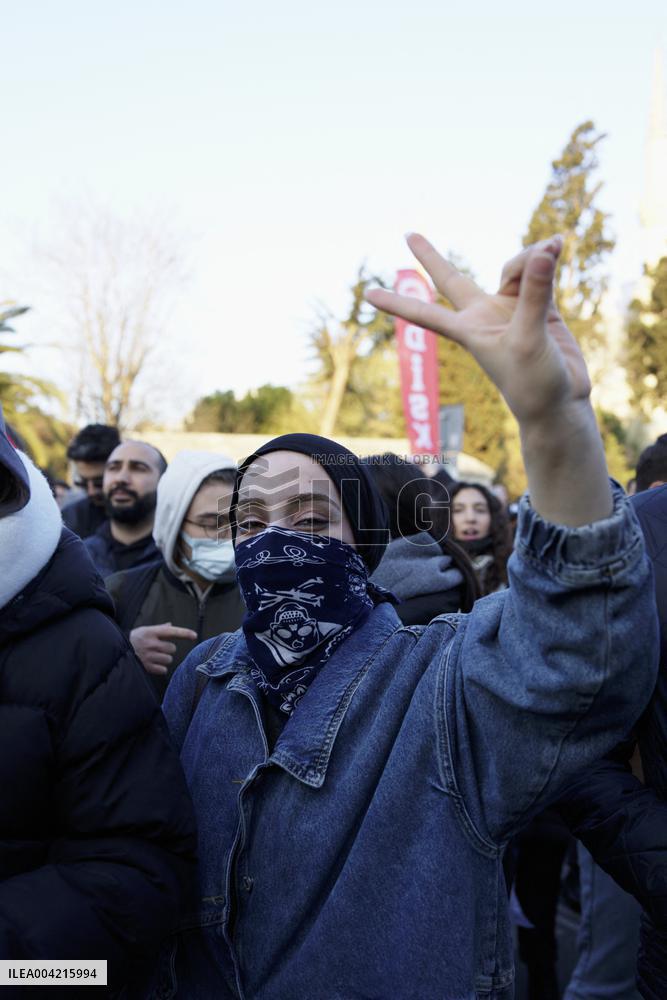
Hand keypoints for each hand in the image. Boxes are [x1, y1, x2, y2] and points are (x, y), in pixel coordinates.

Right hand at [130, 622, 197, 675]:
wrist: (116, 650)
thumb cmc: (133, 639)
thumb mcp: (144, 630)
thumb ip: (159, 629)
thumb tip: (171, 626)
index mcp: (151, 632)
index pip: (171, 632)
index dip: (184, 633)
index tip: (194, 635)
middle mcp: (150, 643)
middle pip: (172, 648)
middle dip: (168, 649)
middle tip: (158, 649)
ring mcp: (148, 656)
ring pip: (169, 659)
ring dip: (164, 659)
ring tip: (154, 656)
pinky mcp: (146, 667)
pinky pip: (163, 670)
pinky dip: (160, 668)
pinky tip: (153, 664)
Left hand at [365, 232, 588, 427]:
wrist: (560, 403)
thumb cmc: (533, 383)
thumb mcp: (529, 337)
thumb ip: (534, 293)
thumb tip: (544, 250)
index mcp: (468, 330)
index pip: (424, 313)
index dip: (397, 304)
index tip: (366, 295)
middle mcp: (484, 316)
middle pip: (451, 279)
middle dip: (430, 258)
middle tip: (407, 234)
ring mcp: (510, 309)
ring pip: (514, 267)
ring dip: (531, 256)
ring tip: (555, 249)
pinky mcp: (539, 307)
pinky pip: (538, 273)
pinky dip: (547, 258)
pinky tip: (559, 244)